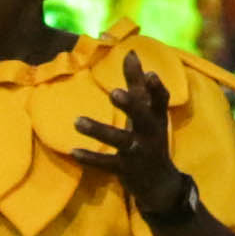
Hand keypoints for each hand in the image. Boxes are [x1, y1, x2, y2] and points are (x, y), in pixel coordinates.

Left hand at [88, 61, 189, 215]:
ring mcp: (138, 153)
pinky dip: (90, 158)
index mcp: (157, 117)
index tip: (150, 73)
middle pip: (142, 117)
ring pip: (119, 140)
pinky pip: (106, 164)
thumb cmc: (149, 136)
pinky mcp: (125, 169)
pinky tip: (73, 151)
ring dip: (99, 130)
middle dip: (130, 105)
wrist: (159, 183)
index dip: (157, 88)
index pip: (161, 100)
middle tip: (114, 93)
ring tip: (77, 121)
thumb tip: (130, 51)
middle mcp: (150, 133)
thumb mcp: (147, 111)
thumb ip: (137, 83)